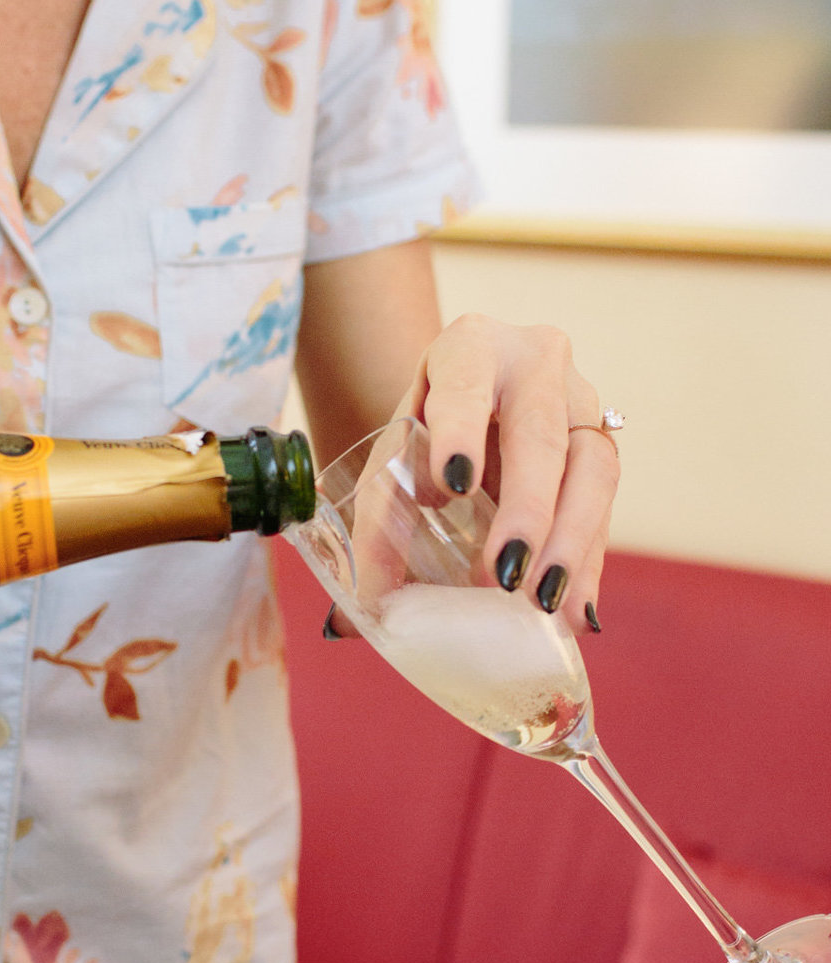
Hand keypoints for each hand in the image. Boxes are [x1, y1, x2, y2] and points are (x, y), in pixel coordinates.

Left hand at [401, 313, 618, 636]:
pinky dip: (588, 563)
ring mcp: (581, 400)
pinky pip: (608, 506)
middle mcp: (535, 362)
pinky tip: (575, 611)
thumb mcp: (395, 458)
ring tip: (544, 604)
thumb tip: (354, 616)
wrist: (474, 400)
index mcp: (471, 347)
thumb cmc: (428, 429)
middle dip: (526, 511)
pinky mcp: (604, 446)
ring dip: (570, 543)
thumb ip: (378, 523)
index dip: (461, 432)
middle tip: (505, 574)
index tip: (453, 484)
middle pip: (540, 435)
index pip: (466, 385)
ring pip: (593, 469)